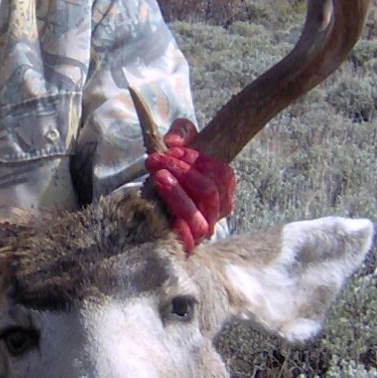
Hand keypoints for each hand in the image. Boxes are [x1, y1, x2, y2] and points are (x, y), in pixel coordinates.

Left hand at [145, 120, 233, 251]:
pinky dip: (177, 227)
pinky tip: (159, 208)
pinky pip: (188, 242)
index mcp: (223, 189)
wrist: (153, 198)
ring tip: (158, 178)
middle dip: (182, 172)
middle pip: (209, 192)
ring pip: (199, 218)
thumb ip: (181, 133)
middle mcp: (217, 211)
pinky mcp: (187, 244)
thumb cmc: (173, 167)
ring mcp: (203, 230)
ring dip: (178, 195)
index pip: (222, 174)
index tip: (171, 149)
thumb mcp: (179, 143)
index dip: (198, 160)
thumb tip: (171, 142)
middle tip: (156, 161)